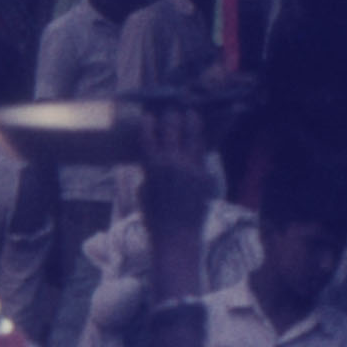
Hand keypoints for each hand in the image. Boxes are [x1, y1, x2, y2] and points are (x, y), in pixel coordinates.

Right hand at [137, 103, 211, 239]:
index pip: (149, 135)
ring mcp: (190, 168)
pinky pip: (202, 154)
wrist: (177, 236)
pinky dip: (200, 143)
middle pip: (172, 130)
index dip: (149, 122)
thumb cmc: (154, 218)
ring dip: (191, 123)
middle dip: (171, 117)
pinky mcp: (204, 175)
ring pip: (192, 138)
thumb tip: (153, 159)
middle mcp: (172, 162)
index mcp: (152, 166)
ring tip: (191, 113)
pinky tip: (199, 137)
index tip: (149, 115)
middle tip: (172, 110)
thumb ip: (148, 172)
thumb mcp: (143, 192)